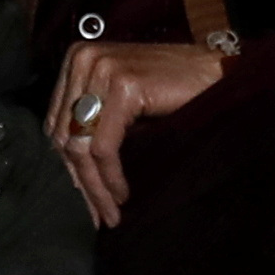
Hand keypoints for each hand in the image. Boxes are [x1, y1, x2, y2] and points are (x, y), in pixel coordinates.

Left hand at [46, 37, 226, 223]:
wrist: (218, 75)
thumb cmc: (174, 91)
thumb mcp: (121, 100)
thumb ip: (92, 121)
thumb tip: (71, 171)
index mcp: (77, 59)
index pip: (56, 123)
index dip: (64, 166)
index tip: (81, 200)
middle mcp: (84, 59)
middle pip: (64, 135)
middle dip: (79, 182)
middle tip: (94, 215)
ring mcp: (103, 69)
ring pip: (82, 145)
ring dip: (95, 187)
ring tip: (109, 214)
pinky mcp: (123, 86)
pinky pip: (105, 146)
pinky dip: (111, 176)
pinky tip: (122, 195)